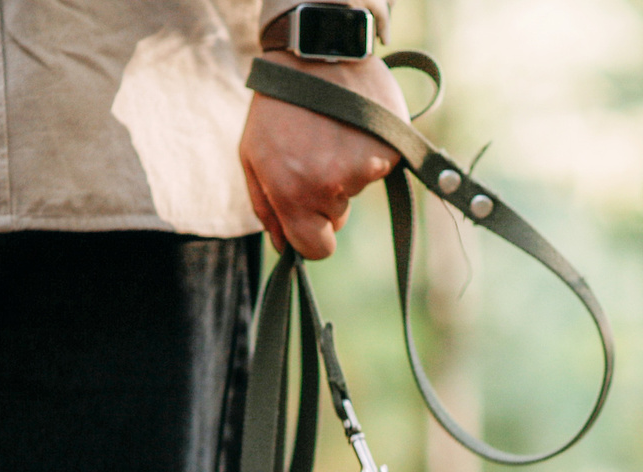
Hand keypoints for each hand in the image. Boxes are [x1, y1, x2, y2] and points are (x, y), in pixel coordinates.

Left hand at [237, 48, 406, 259]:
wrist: (318, 52)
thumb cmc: (278, 106)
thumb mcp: (252, 155)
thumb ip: (265, 207)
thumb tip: (284, 249)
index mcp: (293, 194)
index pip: (317, 250)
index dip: (313, 237)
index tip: (310, 219)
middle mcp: (330, 186)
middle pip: (337, 221)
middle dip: (326, 199)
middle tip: (314, 155)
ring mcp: (364, 167)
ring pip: (355, 192)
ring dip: (345, 170)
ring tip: (330, 132)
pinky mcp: (390, 149)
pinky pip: (378, 168)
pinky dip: (367, 152)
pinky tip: (351, 126)